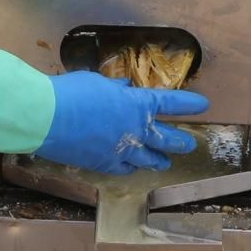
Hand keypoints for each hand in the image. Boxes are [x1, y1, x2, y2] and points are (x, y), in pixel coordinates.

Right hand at [36, 73, 208, 174]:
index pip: (171, 104)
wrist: (46, 117)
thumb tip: (125, 89)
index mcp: (136, 104)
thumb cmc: (71, 92)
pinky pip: (124, 168)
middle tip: (190, 144)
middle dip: (180, 141)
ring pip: (148, 159)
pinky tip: (133, 168)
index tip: (203, 105)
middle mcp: (134, 129)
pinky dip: (131, 167)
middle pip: (166, 138)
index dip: (189, 104)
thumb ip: (116, 89)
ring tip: (166, 162)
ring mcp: (121, 150)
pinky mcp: (104, 164)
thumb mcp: (98, 82)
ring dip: (159, 159)